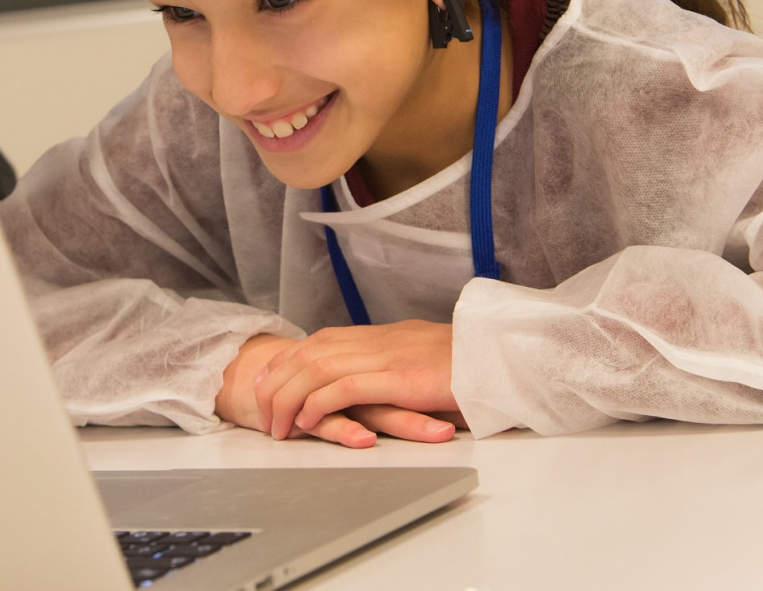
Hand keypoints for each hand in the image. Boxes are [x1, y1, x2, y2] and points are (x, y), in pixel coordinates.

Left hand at [216, 328, 459, 447]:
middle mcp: (376, 341)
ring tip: (276, 426)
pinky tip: (306, 422)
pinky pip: (344, 389)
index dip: (286, 359)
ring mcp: (386, 357)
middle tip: (258, 410)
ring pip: (317, 370)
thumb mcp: (422, 361)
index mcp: (380, 336)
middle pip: (307, 354)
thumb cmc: (470, 366)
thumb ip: (394, 367)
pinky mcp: (399, 378)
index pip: (318, 341)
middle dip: (276, 382)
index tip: (265, 379)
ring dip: (289, 398)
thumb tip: (377, 383)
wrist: (504, 357)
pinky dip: (319, 405)